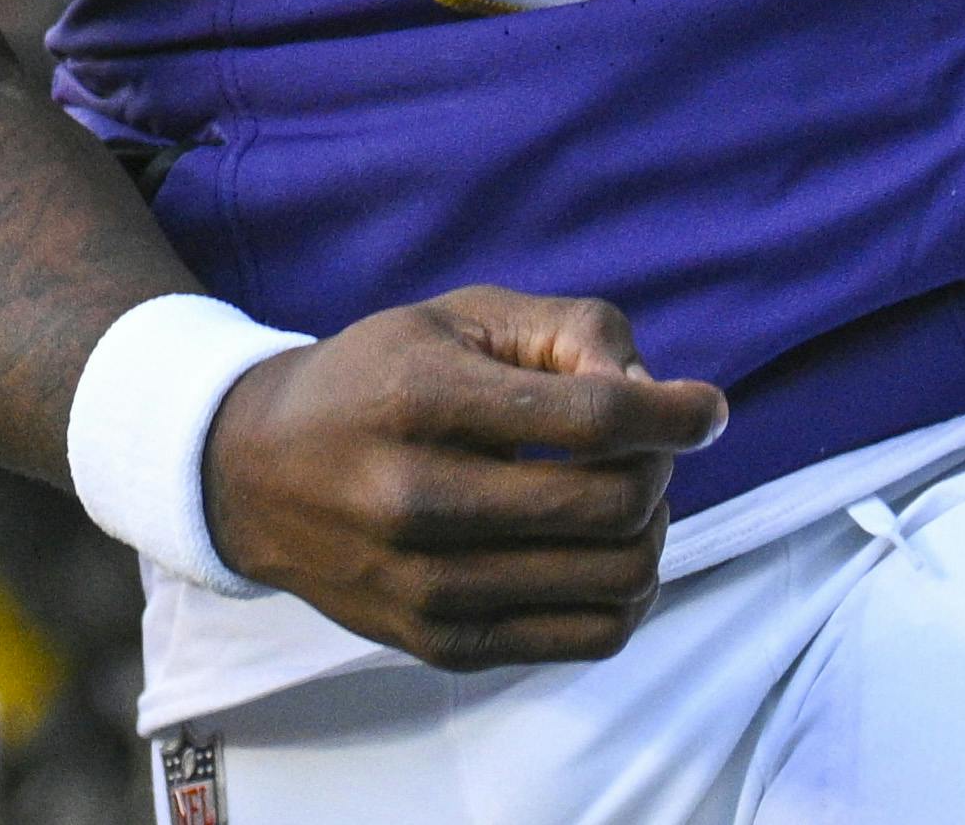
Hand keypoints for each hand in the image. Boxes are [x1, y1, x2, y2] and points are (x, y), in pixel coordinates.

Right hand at [203, 289, 724, 670]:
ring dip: (650, 530)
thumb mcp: (465, 319)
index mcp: (424, 401)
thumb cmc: (381, 378)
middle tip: (643, 446)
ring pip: (616, 579)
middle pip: (614, 505)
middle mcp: (418, 501)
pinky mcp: (439, 644)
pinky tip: (604, 550)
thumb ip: (573, 333)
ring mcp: (426, 586)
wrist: (256, 475)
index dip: (677, 414)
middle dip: (659, 467)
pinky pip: (587, 638)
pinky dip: (626, 594)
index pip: (593, 421)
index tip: (708, 410)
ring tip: (621, 494)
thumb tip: (657, 398)